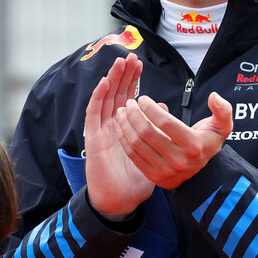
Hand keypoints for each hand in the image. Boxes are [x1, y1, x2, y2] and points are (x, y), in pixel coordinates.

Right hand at [84, 54, 154, 220]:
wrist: (120, 201)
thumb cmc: (136, 181)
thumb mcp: (155, 153)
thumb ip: (161, 131)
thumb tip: (164, 109)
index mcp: (125, 129)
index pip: (128, 99)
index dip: (132, 82)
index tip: (139, 65)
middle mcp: (111, 126)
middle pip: (116, 95)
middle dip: (123, 75)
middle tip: (131, 55)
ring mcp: (101, 131)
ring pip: (105, 100)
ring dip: (111, 80)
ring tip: (120, 62)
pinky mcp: (93, 139)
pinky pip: (93, 114)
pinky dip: (98, 97)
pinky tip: (105, 82)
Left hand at [114, 91, 232, 188]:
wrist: (202, 174)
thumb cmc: (207, 142)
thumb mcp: (222, 126)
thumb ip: (222, 110)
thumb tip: (214, 96)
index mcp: (193, 145)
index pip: (165, 123)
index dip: (150, 108)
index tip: (143, 99)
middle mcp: (179, 160)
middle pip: (148, 133)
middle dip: (134, 114)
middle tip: (129, 103)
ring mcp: (165, 170)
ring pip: (138, 144)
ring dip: (126, 125)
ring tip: (122, 112)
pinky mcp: (154, 176)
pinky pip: (133, 156)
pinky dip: (124, 139)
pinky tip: (122, 127)